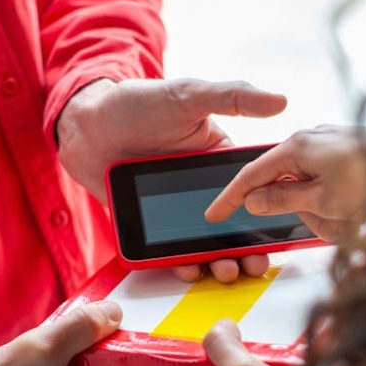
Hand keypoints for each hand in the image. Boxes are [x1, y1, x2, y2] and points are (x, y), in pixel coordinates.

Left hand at [57, 77, 286, 282]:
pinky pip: (170, 248)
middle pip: (233, 225)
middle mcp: (202, 188)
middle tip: (252, 264)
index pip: (253, 189)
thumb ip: (232, 96)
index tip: (280, 229)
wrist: (84, 125)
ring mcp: (176, 209)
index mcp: (219, 158)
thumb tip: (280, 101)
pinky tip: (190, 269)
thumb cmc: (136, 102)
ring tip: (224, 270)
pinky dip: (182, 263)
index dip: (268, 211)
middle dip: (247, 248)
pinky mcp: (152, 224)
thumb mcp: (188, 94)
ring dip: (219, 261)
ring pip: (205, 242)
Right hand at [205, 124, 365, 243]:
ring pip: (312, 190)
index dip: (230, 198)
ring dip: (330, 212)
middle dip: (306, 213)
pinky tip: (363, 209)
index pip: (251, 175)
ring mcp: (331, 145)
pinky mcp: (348, 154)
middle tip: (333, 224)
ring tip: (358, 216)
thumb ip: (283, 200)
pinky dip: (341, 204)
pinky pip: (332, 186)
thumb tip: (254, 199)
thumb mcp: (323, 200)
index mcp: (296, 147)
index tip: (214, 214)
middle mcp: (310, 140)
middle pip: (286, 186)